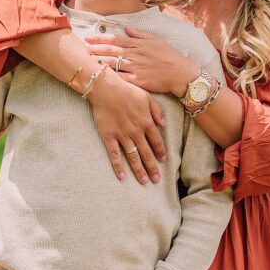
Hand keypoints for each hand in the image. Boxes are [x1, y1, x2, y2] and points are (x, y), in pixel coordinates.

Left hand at [87, 28, 198, 98]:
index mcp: (139, 44)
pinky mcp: (139, 81)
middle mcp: (136, 55)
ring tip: (86, 60)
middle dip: (95, 49)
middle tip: (81, 48)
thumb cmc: (170, 56)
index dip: (100, 38)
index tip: (88, 37)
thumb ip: (140, 34)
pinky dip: (111, 77)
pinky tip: (100, 75)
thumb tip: (126, 29)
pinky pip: (122, 79)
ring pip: (114, 64)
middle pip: (111, 51)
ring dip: (99, 62)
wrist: (181, 74)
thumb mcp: (157, 40)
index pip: (116, 40)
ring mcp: (137, 68)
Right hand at [88, 68, 166, 185]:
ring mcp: (122, 135)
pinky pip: (114, 155)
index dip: (160, 152)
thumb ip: (156, 111)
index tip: (163, 161)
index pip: (156, 141)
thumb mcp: (147, 96)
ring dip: (139, 170)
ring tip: (144, 182)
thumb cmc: (127, 90)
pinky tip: (122, 177)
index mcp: (146, 121)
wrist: (106, 88)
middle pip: (147, 153)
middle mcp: (136, 131)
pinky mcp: (109, 136)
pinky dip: (118, 167)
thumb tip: (163, 124)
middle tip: (156, 180)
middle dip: (152, 168)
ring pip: (133, 156)